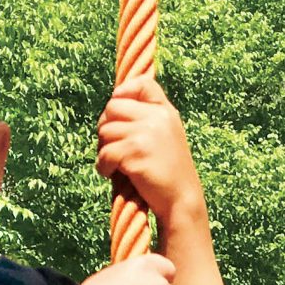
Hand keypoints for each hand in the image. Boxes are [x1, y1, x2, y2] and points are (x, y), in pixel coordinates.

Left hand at [97, 76, 205, 227]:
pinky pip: (105, 152)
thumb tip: (111, 107)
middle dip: (106, 126)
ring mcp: (146, 134)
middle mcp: (158, 118)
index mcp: (166, 112)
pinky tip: (112, 174)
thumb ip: (147, 119)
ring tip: (114, 164)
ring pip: (105, 130)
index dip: (123, 92)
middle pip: (113, 107)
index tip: (117, 111)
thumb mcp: (166, 136)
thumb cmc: (169, 172)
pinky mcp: (135, 153)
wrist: (181, 201)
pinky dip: (103, 166)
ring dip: (103, 149)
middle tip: (111, 145)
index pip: (142, 83)